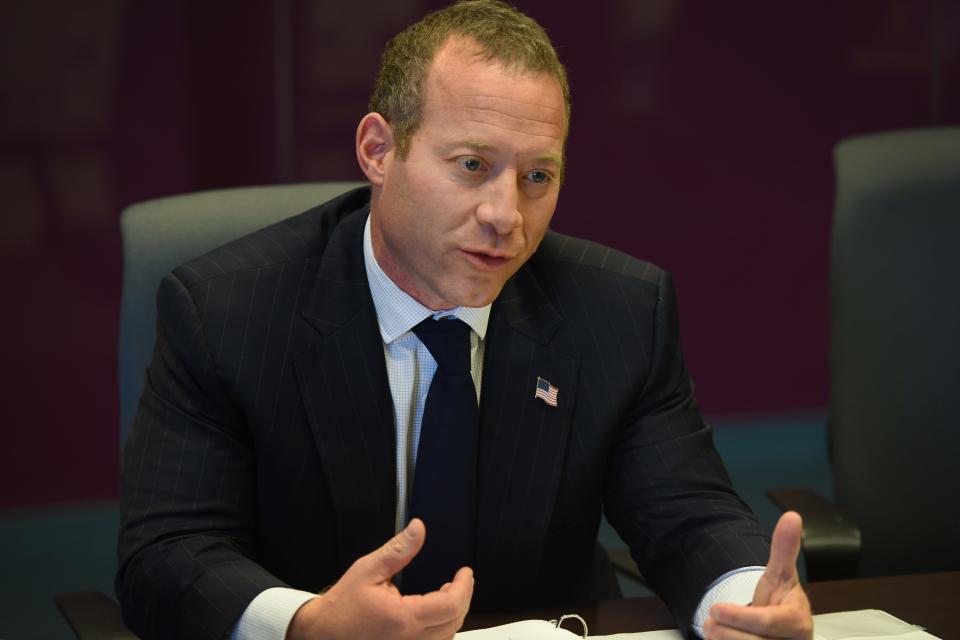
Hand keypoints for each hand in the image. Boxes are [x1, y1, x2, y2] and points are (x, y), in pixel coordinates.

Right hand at [287, 518, 473, 639]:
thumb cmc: (341, 606)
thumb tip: (418, 529)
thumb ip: (398, 550)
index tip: (465, 573)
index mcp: (403, 618)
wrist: (320, 634)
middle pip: (454, 622)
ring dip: (453, 616)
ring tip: (447, 595)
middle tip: (460, 580)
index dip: (464, 586)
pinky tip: (434, 616)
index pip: (451, 605)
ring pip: (446, 637)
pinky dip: (440, 631)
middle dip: (463, 598)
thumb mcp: (368, 569)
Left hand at [703, 512, 812, 639]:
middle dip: (727, 632)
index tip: (716, 609)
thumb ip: (784, 548)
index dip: (741, 617)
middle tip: (710, 620)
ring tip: (712, 629)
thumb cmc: (780, 602)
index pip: (769, 622)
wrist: (782, 628)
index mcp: (798, 622)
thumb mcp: (781, 575)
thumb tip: (792, 517)